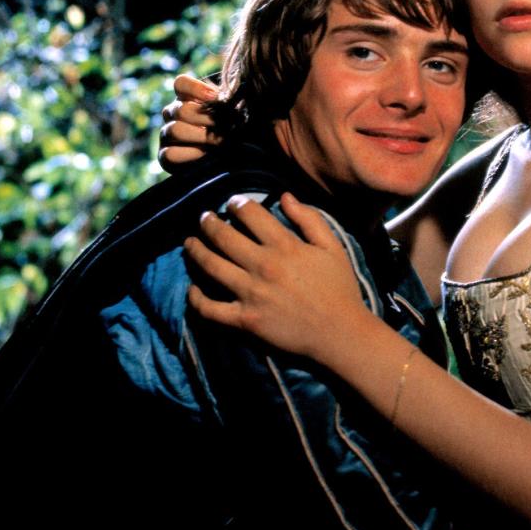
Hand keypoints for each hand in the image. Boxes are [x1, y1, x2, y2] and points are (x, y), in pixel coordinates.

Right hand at [158, 74, 222, 170]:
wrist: (223, 159)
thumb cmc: (229, 130)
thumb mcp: (230, 114)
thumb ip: (226, 105)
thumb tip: (228, 102)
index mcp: (186, 98)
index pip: (181, 84)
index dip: (197, 88)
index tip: (215, 97)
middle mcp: (172, 114)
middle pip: (182, 110)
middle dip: (207, 119)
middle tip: (226, 127)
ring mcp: (166, 134)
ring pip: (175, 130)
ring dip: (201, 137)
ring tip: (220, 142)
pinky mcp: (165, 157)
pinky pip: (170, 154)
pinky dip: (191, 154)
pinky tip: (205, 155)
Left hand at [184, 194, 367, 360]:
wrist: (341, 334)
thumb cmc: (340, 289)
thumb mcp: (333, 247)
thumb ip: (310, 219)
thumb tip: (285, 195)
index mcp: (285, 246)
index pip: (251, 215)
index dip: (237, 204)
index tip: (232, 202)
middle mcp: (264, 266)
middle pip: (224, 237)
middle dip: (209, 223)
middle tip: (204, 218)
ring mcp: (251, 294)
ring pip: (211, 267)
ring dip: (195, 251)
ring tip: (189, 243)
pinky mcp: (245, 320)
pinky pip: (210, 308)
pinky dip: (196, 298)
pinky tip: (192, 288)